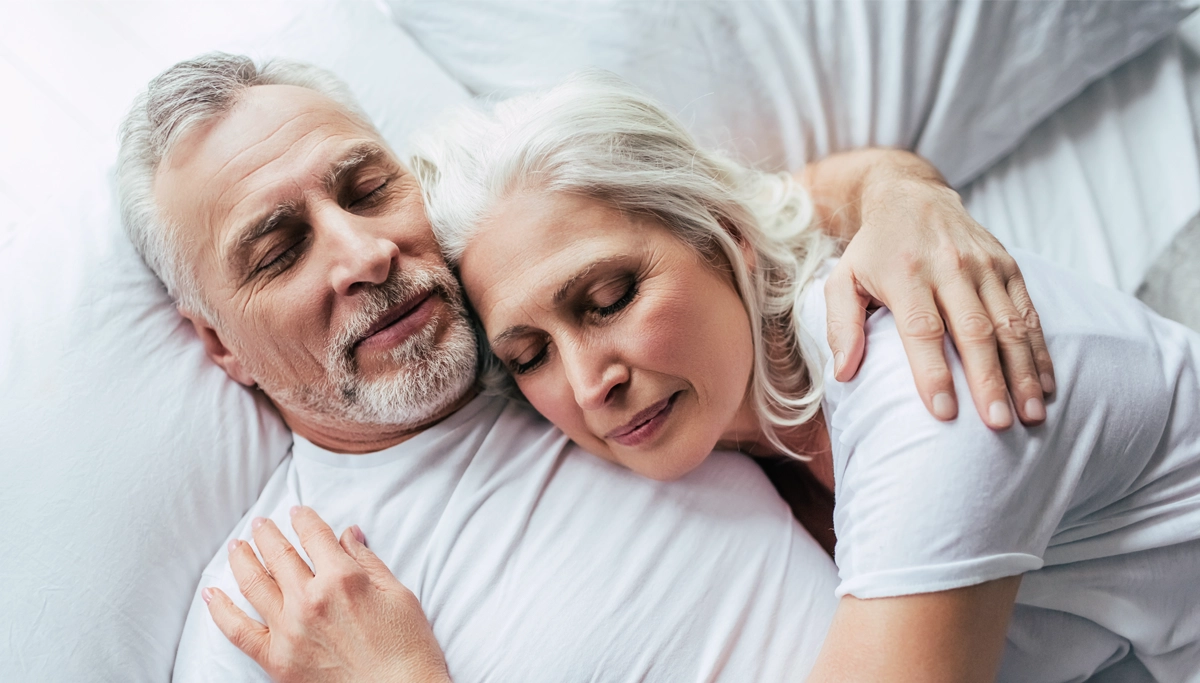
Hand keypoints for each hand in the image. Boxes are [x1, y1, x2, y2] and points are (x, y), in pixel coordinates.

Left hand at [202, 506, 451, 682]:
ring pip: (253, 583)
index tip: (297, 512)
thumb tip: (348, 535)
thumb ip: (367, 561)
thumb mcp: (398, 593)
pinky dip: (221, 610)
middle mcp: (310, 599)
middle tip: (261, 523)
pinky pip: (238, 631)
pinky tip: (212, 593)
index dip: (304, 519)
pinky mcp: (276, 660)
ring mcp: (289, 630)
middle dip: (268, 533)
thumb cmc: (407, 647)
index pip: (314, 536)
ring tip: (237, 546)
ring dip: (242, 558)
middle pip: (278, 554)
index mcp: (342, 578)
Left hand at [823, 155, 1053, 428]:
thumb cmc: (874, 251)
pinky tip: (1047, 385)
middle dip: (988, 380)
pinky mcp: (1008, 266)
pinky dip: (1040, 351)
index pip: (922, 329)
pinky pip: (1028, 313)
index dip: (933, 372)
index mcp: (906, 273)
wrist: (912, 196)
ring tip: (1031, 415)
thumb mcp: (842, 279)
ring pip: (1009, 324)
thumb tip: (844, 373)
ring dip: (1023, 372)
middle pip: (973, 331)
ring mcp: (985, 266)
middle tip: (997, 424)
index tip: (944, 413)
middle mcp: (950, 267)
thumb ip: (840, 326)